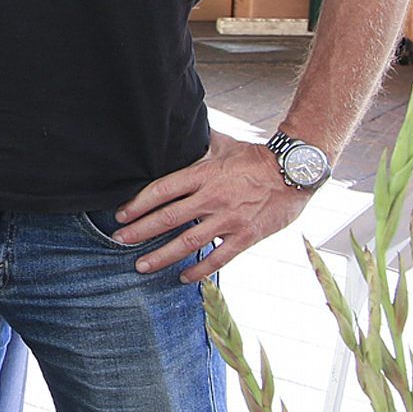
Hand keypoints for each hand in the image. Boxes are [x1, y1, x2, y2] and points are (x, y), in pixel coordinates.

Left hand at [110, 131, 307, 280]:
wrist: (294, 171)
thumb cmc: (256, 157)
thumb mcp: (223, 145)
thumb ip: (199, 146)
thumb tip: (177, 135)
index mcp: (203, 174)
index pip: (161, 190)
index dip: (137, 204)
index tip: (120, 215)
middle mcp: (211, 198)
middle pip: (167, 218)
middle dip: (139, 232)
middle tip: (118, 241)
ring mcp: (228, 219)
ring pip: (187, 242)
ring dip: (161, 256)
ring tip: (141, 265)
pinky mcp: (246, 236)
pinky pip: (219, 259)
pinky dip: (200, 270)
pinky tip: (183, 277)